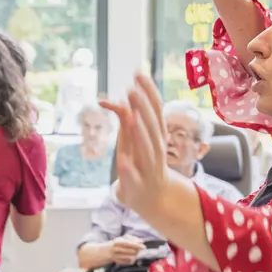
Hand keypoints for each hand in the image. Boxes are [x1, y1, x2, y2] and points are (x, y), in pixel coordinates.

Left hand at [101, 73, 172, 220]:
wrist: (154, 197)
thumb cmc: (143, 161)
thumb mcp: (135, 138)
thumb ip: (126, 118)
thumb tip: (113, 98)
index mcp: (158, 135)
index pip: (157, 110)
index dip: (148, 91)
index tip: (138, 74)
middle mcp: (157, 149)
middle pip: (152, 126)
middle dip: (143, 108)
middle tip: (132, 90)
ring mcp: (149, 167)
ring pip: (147, 150)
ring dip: (141, 134)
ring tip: (133, 118)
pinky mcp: (137, 185)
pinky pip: (134, 177)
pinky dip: (130, 170)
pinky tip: (123, 162)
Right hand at [108, 235, 144, 264]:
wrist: (108, 251)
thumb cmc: (119, 243)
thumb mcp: (123, 238)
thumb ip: (132, 238)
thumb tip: (141, 241)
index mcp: (117, 242)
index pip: (128, 244)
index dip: (137, 245)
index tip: (143, 247)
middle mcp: (116, 250)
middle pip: (130, 251)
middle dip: (137, 251)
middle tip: (141, 250)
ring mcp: (116, 257)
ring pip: (130, 258)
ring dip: (135, 255)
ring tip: (136, 253)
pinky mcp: (119, 262)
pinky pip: (129, 262)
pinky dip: (133, 260)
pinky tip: (131, 257)